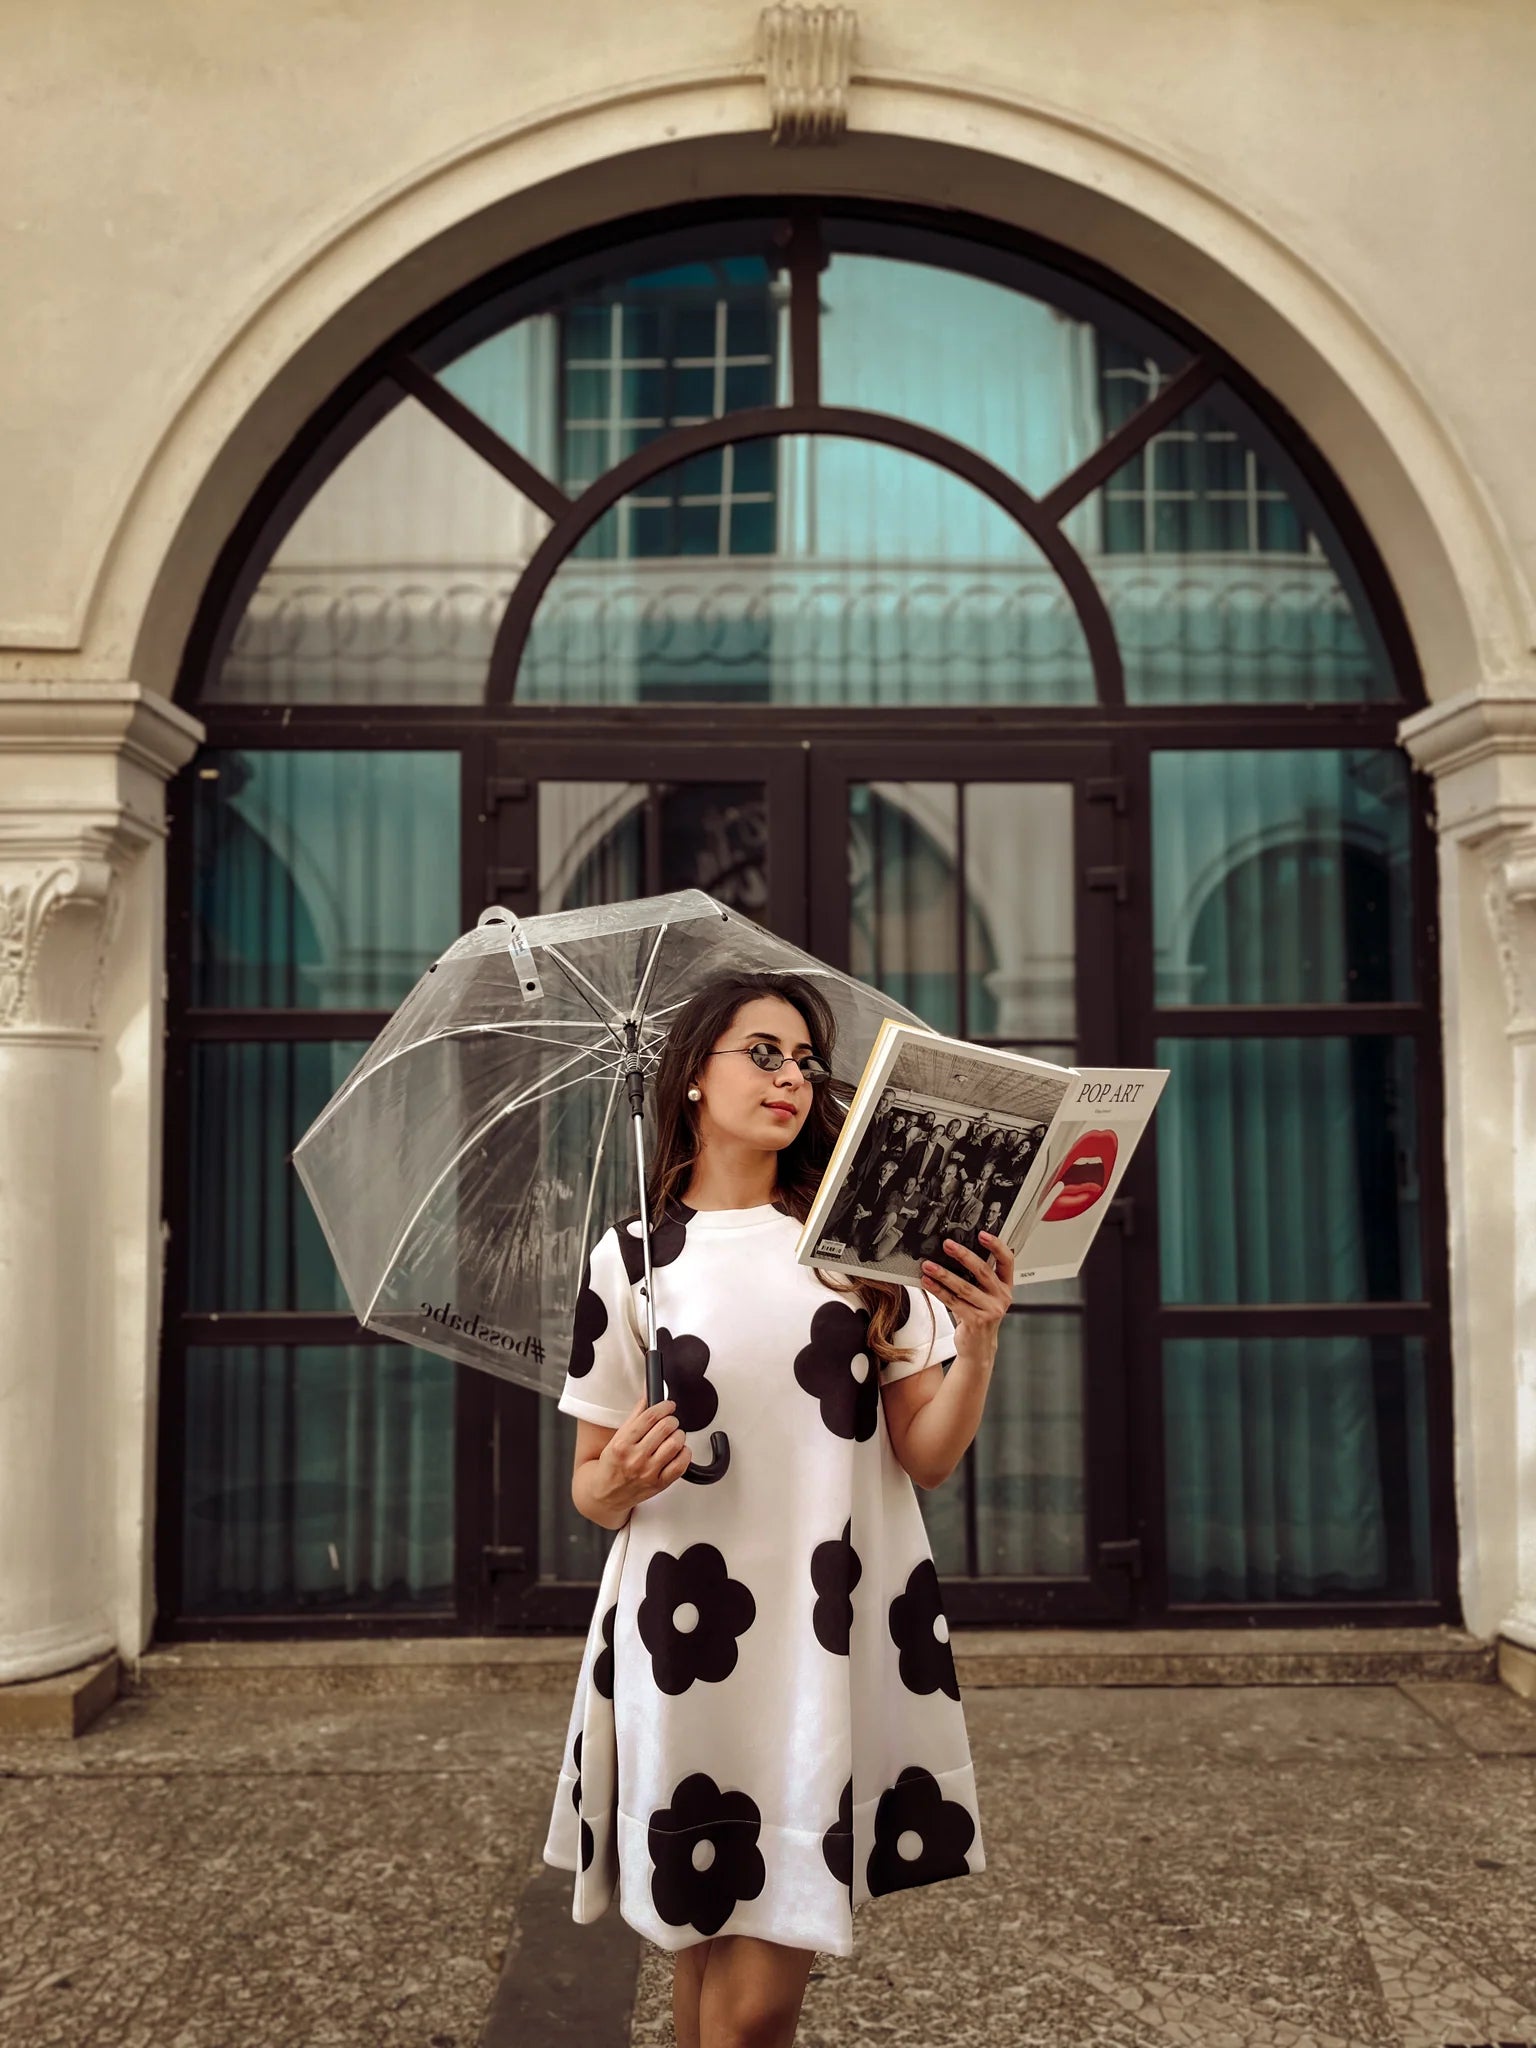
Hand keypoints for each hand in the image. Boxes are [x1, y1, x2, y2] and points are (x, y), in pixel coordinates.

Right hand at [595, 1395, 691, 1513]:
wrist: (605, 1493)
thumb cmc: (612, 1465)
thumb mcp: (617, 1438)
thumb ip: (635, 1417)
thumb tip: (648, 1397)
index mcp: (623, 1444)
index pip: (650, 1417)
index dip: (664, 1407)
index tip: (669, 1405)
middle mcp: (636, 1458)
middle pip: (665, 1427)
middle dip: (672, 1420)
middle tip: (670, 1421)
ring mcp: (648, 1472)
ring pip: (676, 1443)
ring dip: (678, 1435)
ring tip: (673, 1436)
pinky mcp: (659, 1484)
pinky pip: (681, 1464)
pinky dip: (684, 1453)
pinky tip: (678, 1451)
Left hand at [919, 1232, 1014, 1366]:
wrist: (978, 1348)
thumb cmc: (978, 1316)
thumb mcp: (984, 1295)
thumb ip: (976, 1277)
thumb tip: (952, 1253)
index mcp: (1005, 1286)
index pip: (1007, 1261)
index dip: (996, 1246)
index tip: (982, 1234)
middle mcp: (1001, 1297)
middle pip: (983, 1271)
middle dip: (963, 1255)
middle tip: (947, 1245)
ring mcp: (991, 1310)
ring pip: (964, 1287)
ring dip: (944, 1274)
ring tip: (928, 1265)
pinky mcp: (976, 1321)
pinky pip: (953, 1302)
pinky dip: (938, 1291)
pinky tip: (928, 1283)